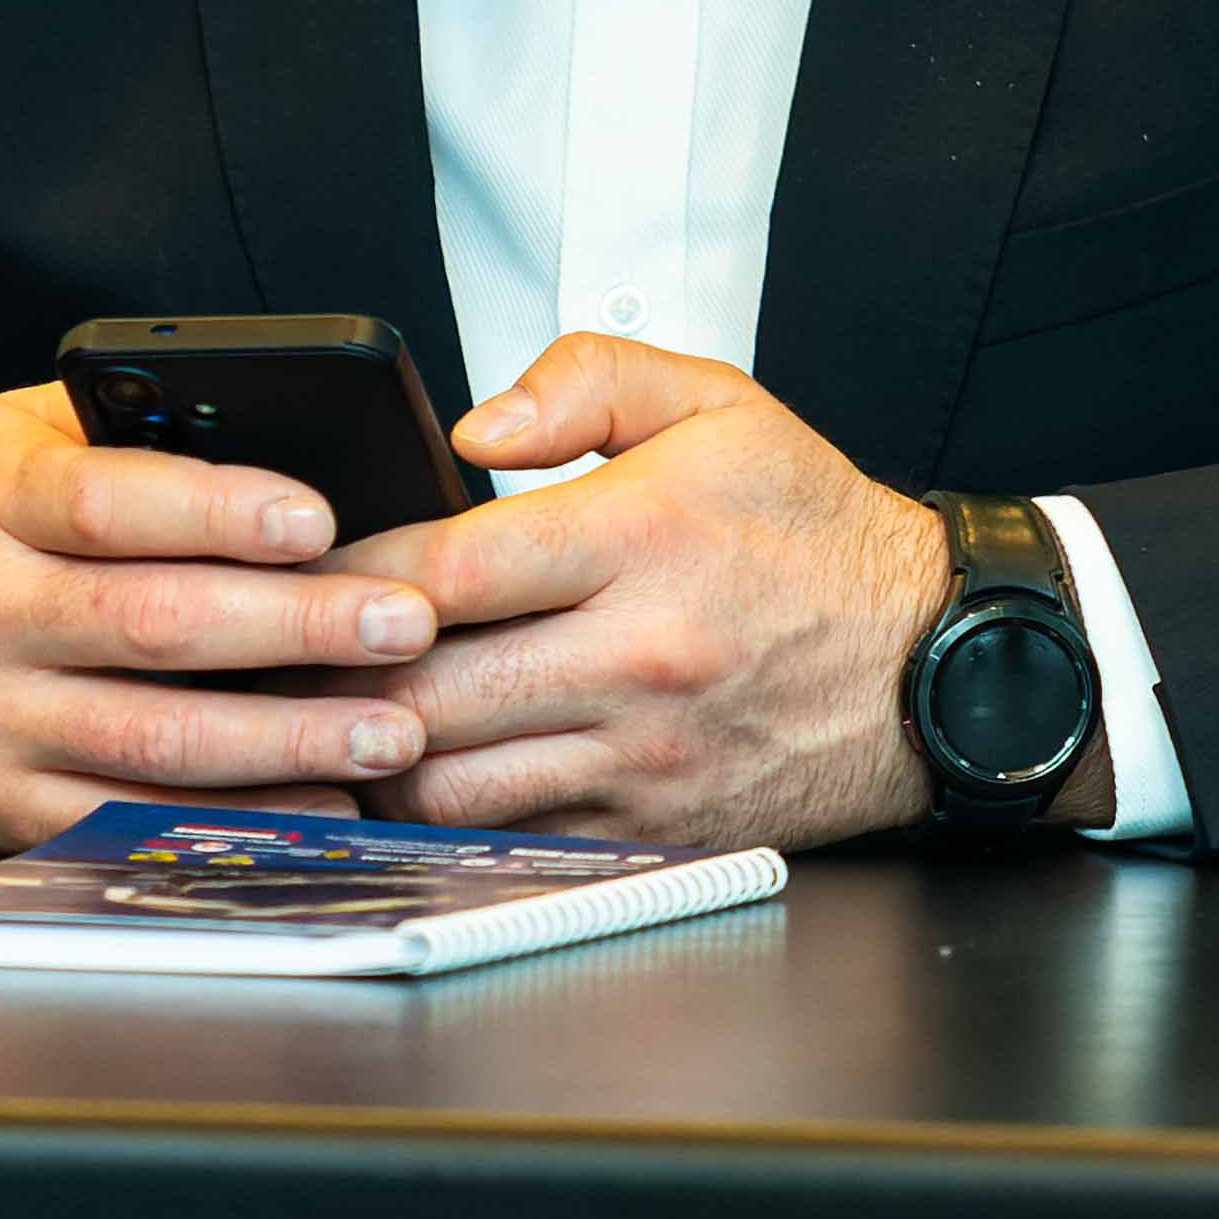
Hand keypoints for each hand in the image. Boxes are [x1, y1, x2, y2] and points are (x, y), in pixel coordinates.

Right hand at [0, 383, 443, 848]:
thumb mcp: (3, 444)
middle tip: (404, 623)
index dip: (219, 509)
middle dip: (297, 627)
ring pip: (154, 740)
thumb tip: (279, 430)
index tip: (318, 517)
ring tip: (392, 729)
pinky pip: (132, 822)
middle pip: (154, 623)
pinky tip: (319, 806)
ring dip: (288, 740)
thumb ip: (121, 430)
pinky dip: (233, 821)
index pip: (110, 501)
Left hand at [321, 335, 970, 850]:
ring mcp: (644, 757)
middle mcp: (638, 657)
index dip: (350, 579)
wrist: (934, 665)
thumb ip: (586, 379)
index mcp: (642, 539)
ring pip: (450, 787)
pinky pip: (515, 839)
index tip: (303, 572)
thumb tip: (473, 427)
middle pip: (425, 692)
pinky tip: (418, 780)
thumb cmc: (817, 536)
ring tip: (341, 721)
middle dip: (333, 680)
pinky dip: (450, 819)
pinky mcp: (654, 828)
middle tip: (284, 659)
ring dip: (377, 761)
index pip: (446, 571)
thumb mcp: (721, 404)